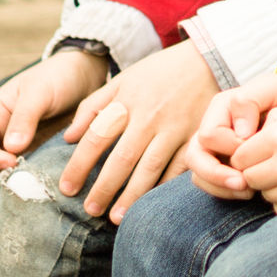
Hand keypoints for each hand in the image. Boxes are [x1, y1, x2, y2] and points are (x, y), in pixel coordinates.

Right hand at [0, 49, 108, 209]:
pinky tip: (24, 207)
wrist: (84, 76)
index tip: (10, 164)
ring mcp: (15, 149)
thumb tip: (10, 148)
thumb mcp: (39, 92)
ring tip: (4, 213)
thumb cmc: (57, 77)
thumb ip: (24, 118)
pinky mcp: (34, 158)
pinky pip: (20, 178)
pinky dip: (17, 192)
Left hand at [56, 41, 220, 222]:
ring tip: (117, 218)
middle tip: (90, 210)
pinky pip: (180, 167)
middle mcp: (150, 116)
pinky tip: (153, 204)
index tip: (67, 188)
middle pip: (122, 158)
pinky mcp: (197, 137)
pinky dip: (166, 186)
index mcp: (128, 101)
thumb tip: (68, 137)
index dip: (79, 164)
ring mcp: (176, 128)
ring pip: (151, 167)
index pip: (96, 136)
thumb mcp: (124, 79)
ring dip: (133, 195)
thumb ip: (94, 106)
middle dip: (104, 187)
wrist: (209, 59)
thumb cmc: (161, 71)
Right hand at [179, 74, 276, 197]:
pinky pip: (211, 185)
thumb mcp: (276, 88)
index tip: (257, 149)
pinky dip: (226, 193)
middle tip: (244, 184)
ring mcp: (214, 149)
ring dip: (221, 187)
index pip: (210, 135)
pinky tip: (249, 192)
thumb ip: (251, 100)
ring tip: (249, 191)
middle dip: (216, 174)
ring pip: (199, 175)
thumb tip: (238, 132)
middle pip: (194, 157)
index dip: (231, 147)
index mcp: (221, 108)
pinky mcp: (222, 166)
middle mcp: (212, 128)